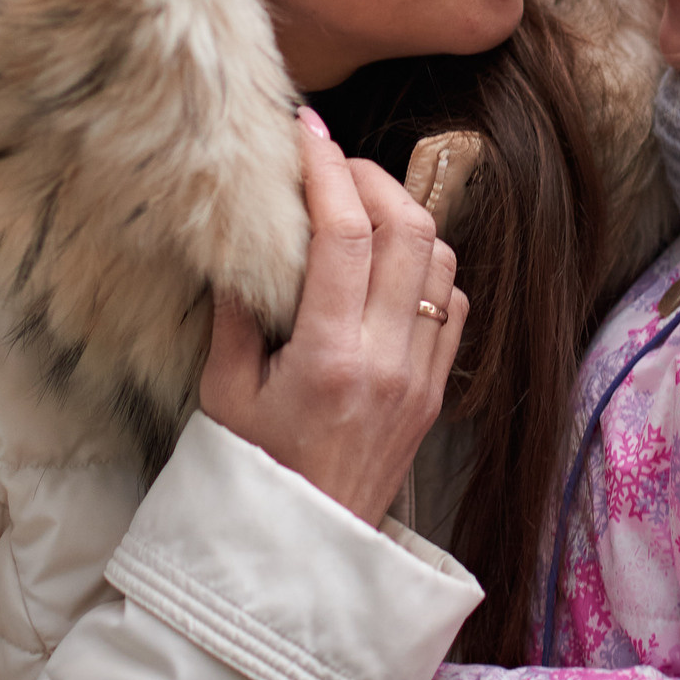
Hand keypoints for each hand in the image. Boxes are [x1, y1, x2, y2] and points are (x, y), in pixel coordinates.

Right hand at [198, 108, 467, 527]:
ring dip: (406, 215)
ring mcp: (422, 374)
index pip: (347, 235)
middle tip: (332, 162)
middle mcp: (389, 360)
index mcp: (330, 358)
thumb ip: (236, 313)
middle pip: (409, 228)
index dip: (328, 169)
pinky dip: (429, 265)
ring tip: (360, 204)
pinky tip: (391, 263)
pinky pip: (455, 302)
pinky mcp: (438, 389)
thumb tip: (240, 237)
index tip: (305, 130)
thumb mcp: (224, 393)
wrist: (307, 549)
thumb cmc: (254, 471)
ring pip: (442, 258)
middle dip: (372, 176)